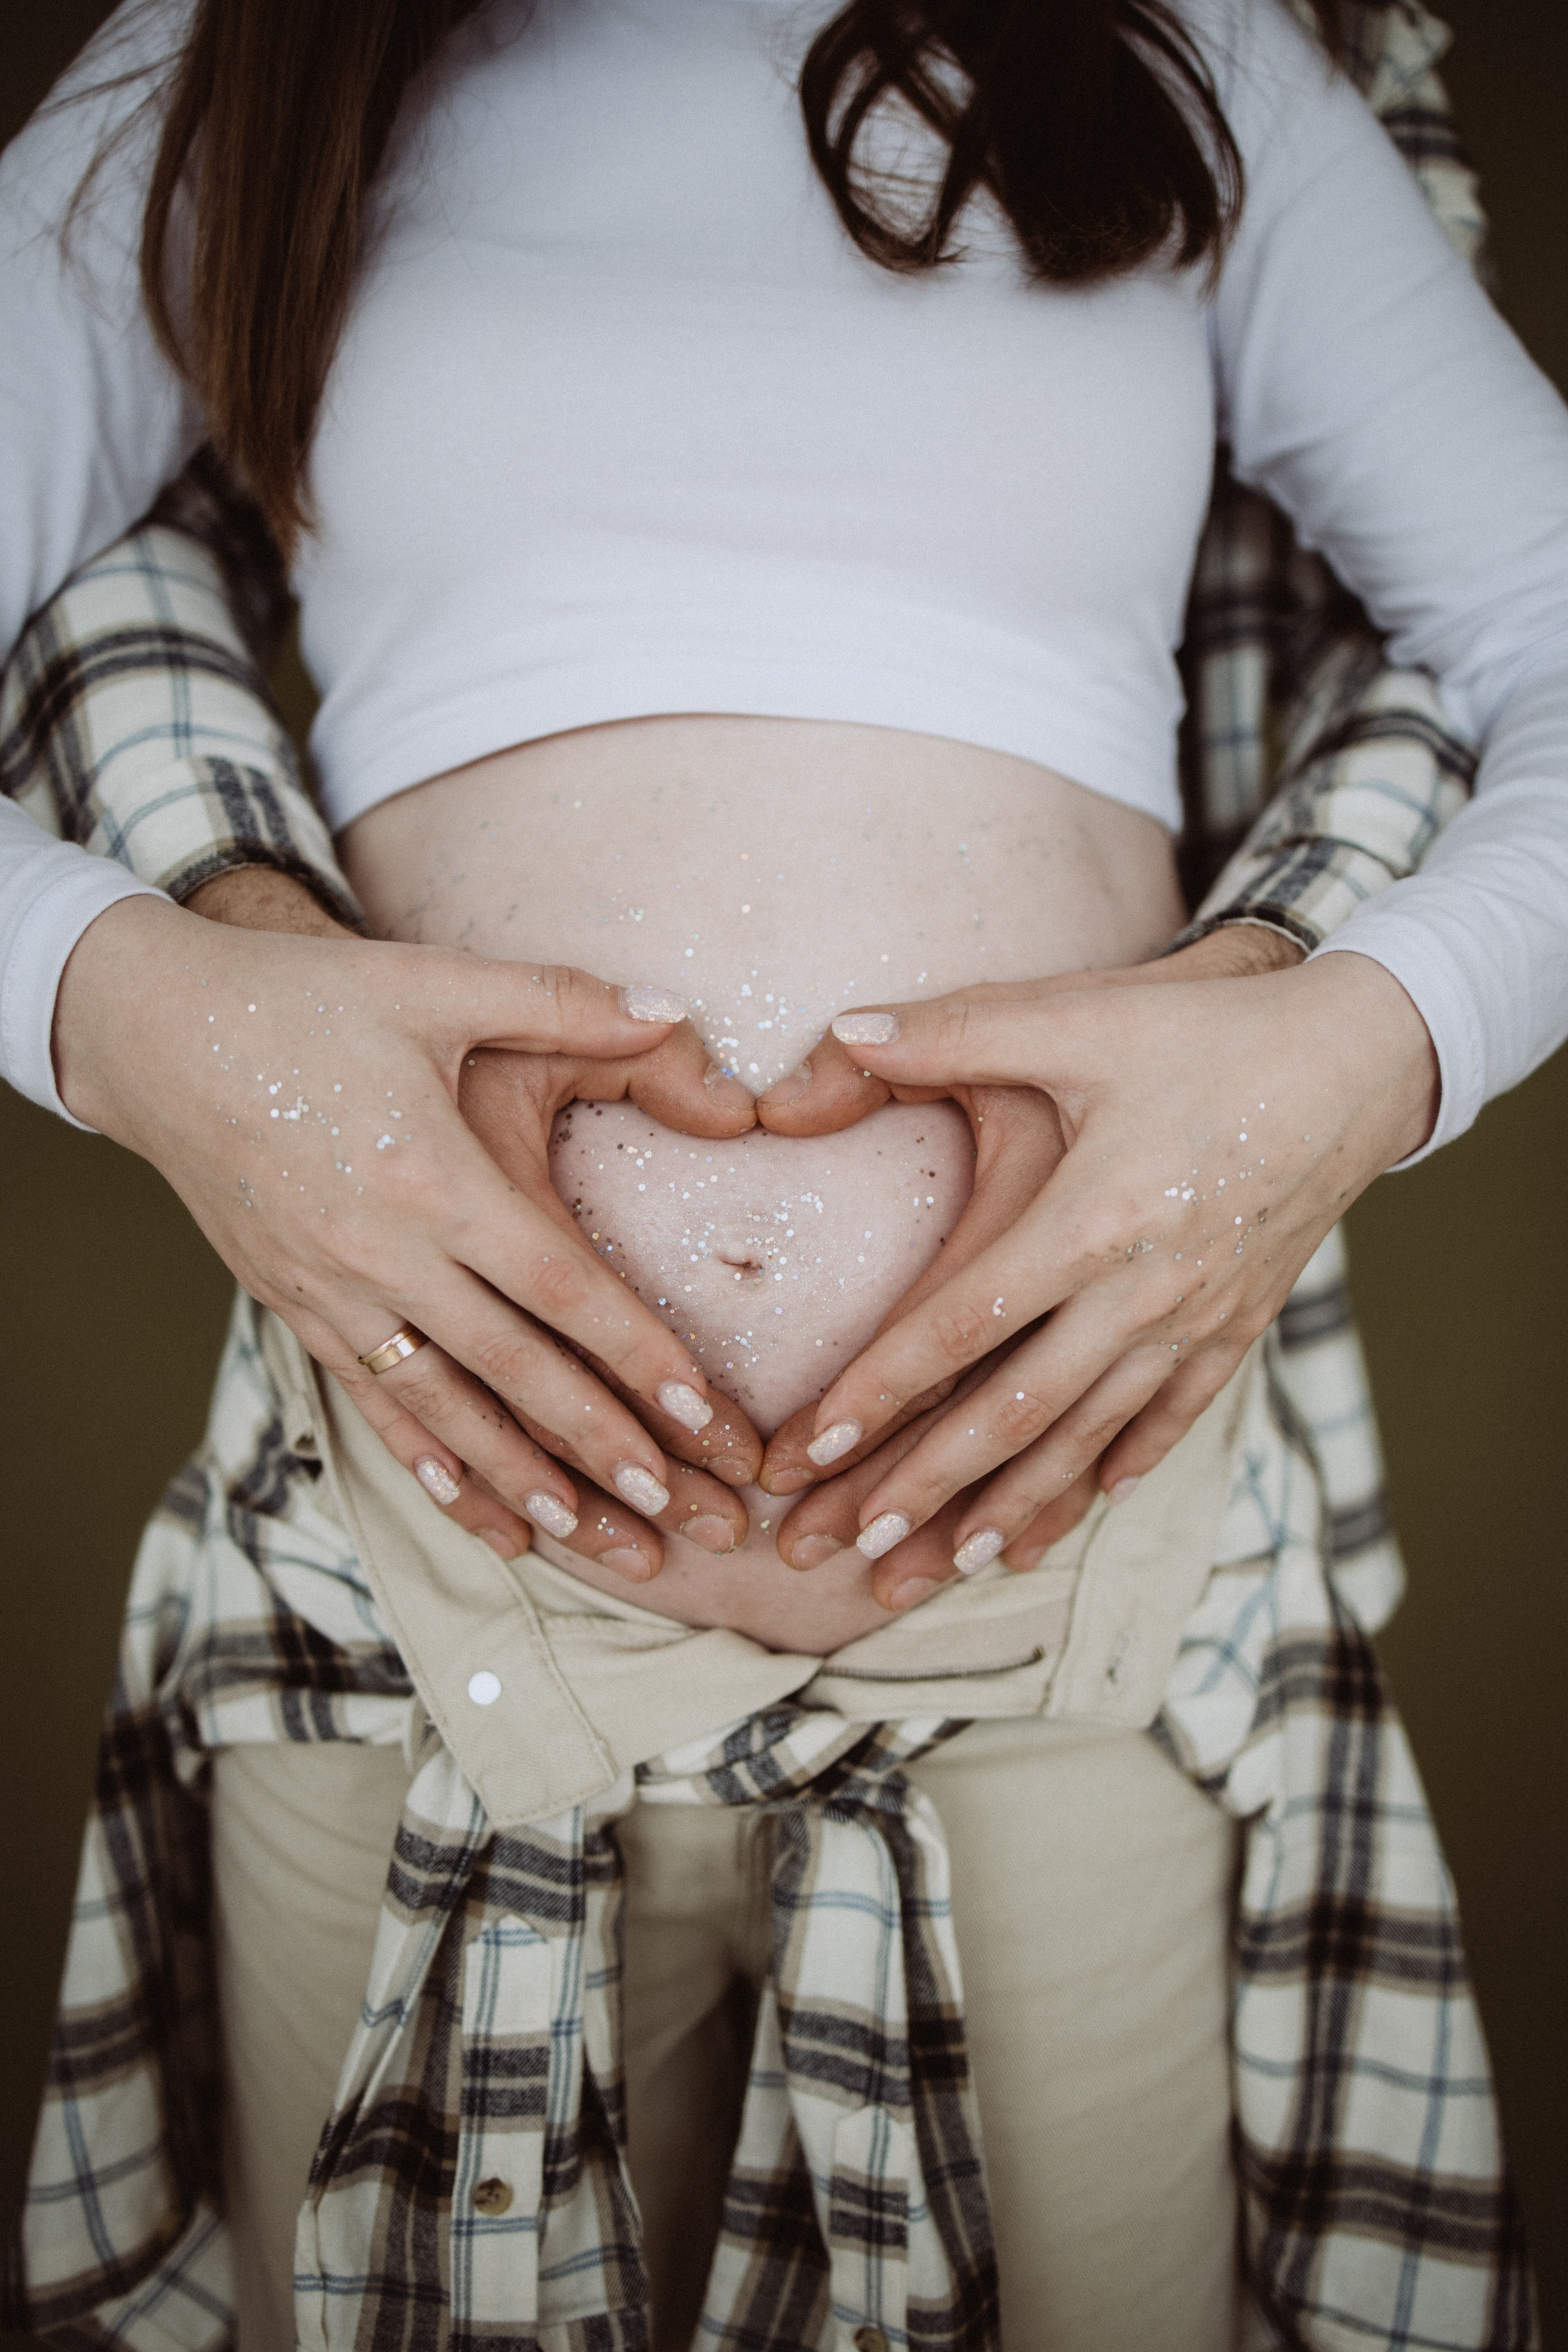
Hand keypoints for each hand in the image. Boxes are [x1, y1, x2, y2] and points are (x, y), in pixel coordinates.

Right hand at [54, 877, 760, 1580]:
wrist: (156, 1032)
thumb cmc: (307, 999)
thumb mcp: (435, 982)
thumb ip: (563, 1000)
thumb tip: (672, 1011)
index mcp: (433, 1176)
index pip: (560, 1288)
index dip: (638, 1356)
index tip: (703, 1418)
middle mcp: (383, 1252)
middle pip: (516, 1372)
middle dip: (606, 1450)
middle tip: (680, 1515)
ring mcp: (331, 1290)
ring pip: (446, 1410)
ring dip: (526, 1482)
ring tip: (598, 1542)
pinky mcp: (294, 1305)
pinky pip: (374, 1403)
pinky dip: (432, 1465)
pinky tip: (485, 1515)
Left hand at [755, 931, 1437, 1588]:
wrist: (1359, 1061)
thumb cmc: (1207, 1034)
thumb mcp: (1079, 1017)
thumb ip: (953, 1031)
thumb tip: (839, 1033)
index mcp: (1090, 1220)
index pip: (960, 1326)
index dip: (878, 1389)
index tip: (809, 1447)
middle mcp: (1142, 1291)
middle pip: (1014, 1413)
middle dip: (924, 1485)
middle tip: (849, 1545)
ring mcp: (1195, 1320)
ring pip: (1088, 1438)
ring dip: (1012, 1507)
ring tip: (945, 1565)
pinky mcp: (1238, 1325)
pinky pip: (1171, 1420)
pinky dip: (1118, 1468)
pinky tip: (1080, 1507)